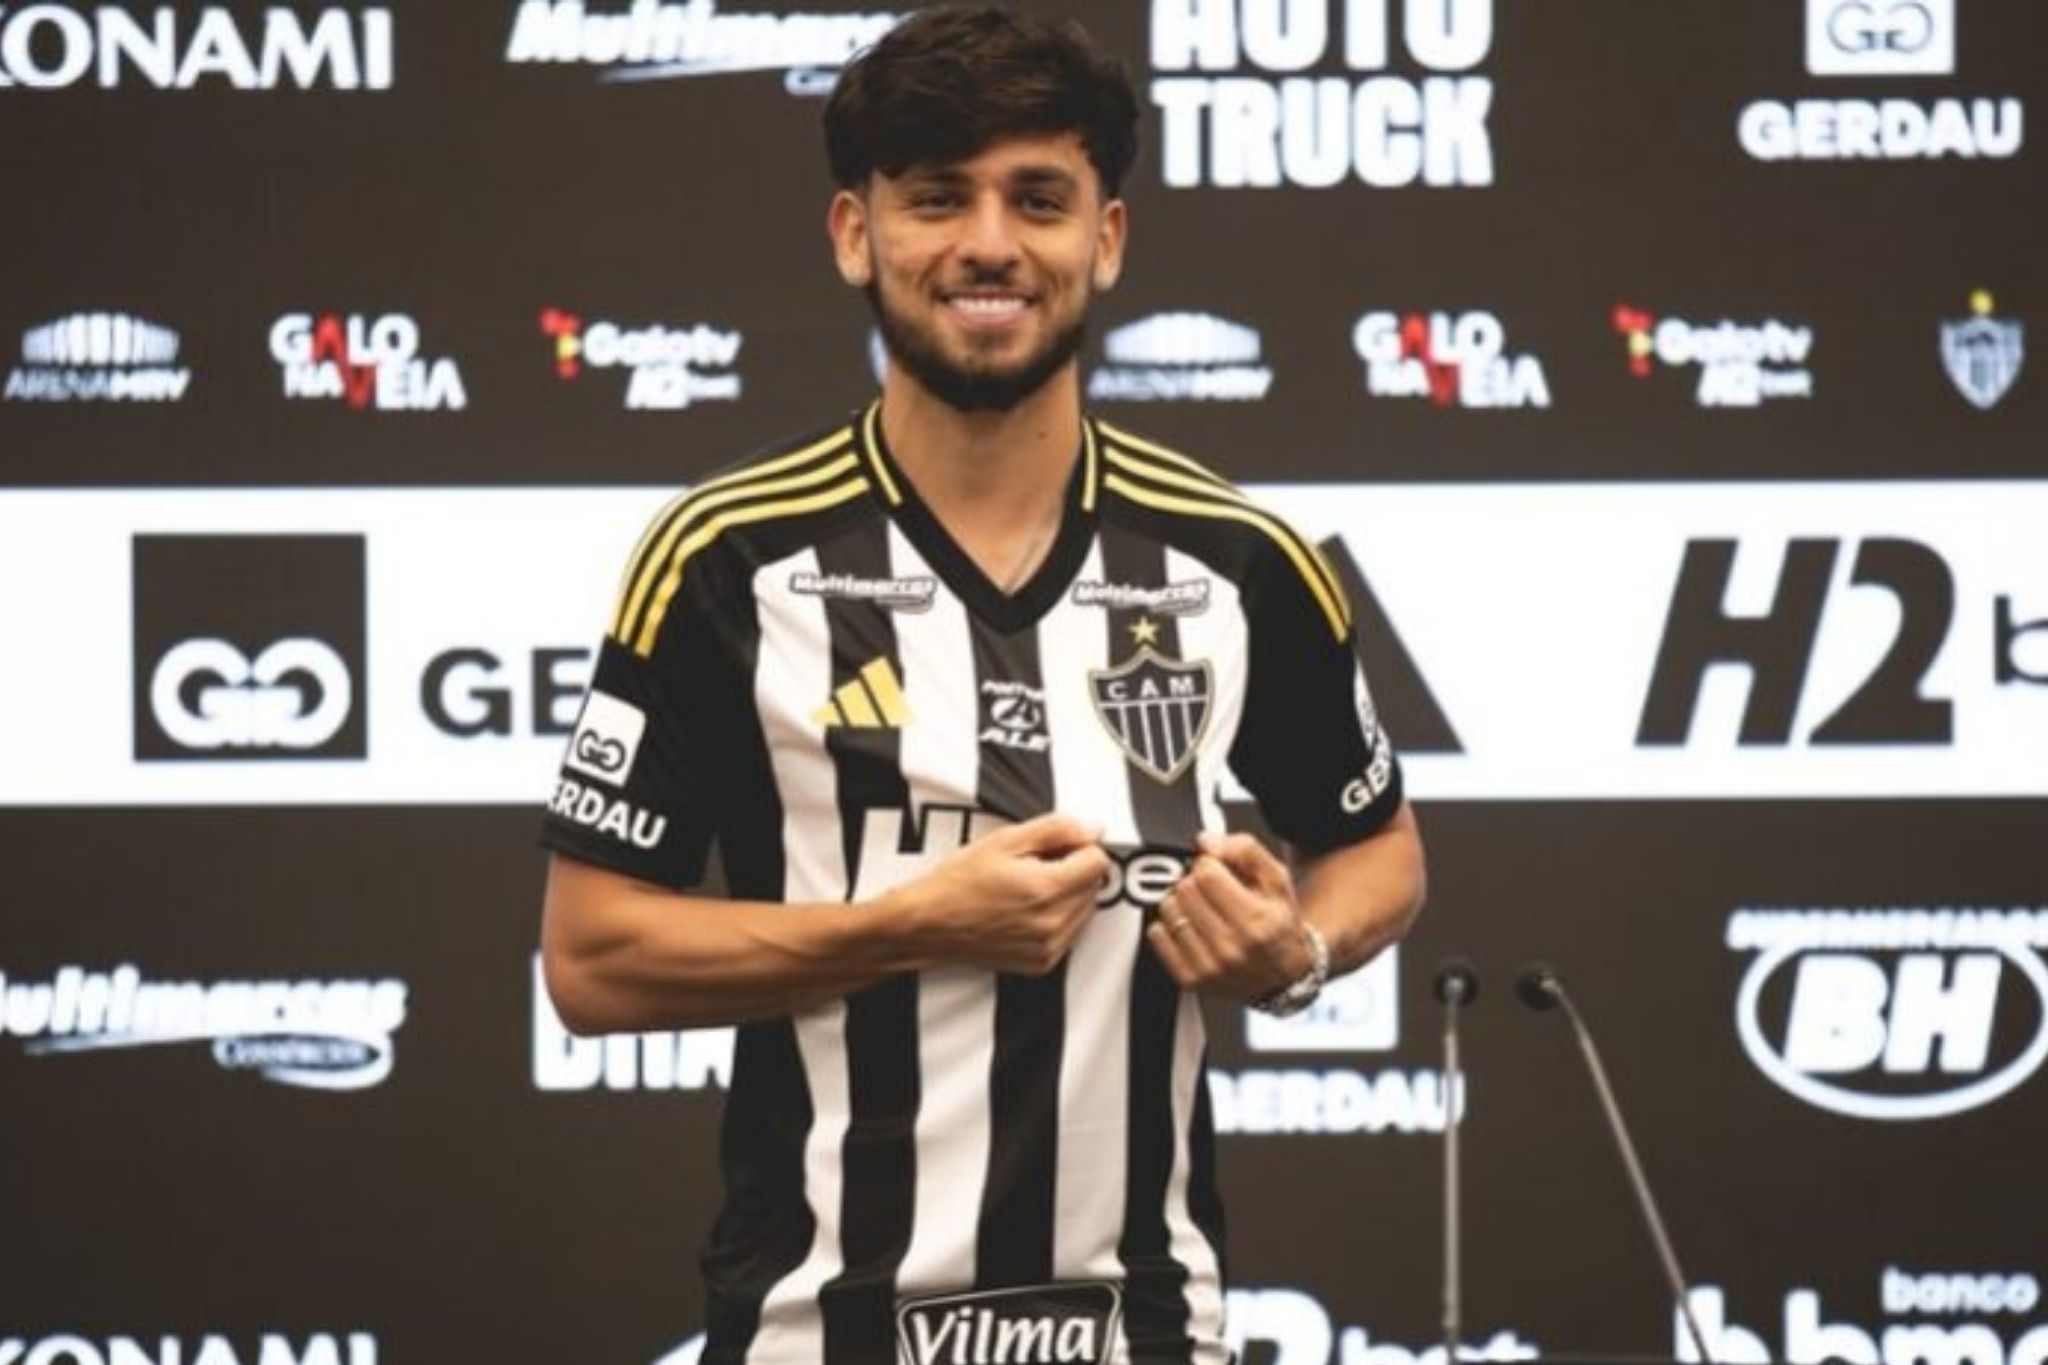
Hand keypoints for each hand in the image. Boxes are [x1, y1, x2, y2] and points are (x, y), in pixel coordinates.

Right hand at [886, 812, 1110, 975]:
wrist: (928, 925)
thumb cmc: (958, 883)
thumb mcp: (1004, 841)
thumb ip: (1056, 829)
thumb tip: (1093, 829)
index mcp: (1046, 889)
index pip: (1099, 862)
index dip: (1079, 847)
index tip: (1056, 847)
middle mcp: (1053, 924)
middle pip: (1094, 886)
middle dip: (1072, 870)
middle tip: (1034, 866)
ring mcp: (1049, 948)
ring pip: (1085, 910)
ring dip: (1067, 895)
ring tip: (1027, 889)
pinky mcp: (1042, 963)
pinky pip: (1071, 933)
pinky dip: (1057, 918)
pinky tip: (1026, 910)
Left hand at [1147, 829, 1312, 1002]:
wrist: (1286, 976)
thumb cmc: (1279, 926)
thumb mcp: (1277, 880)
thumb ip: (1245, 850)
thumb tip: (1206, 842)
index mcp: (1256, 920)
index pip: (1206, 873)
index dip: (1208, 863)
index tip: (1216, 868)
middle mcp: (1232, 947)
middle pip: (1185, 890)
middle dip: (1195, 881)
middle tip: (1210, 889)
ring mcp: (1209, 966)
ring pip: (1169, 910)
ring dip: (1180, 902)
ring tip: (1201, 908)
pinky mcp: (1191, 979)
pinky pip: (1156, 935)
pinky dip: (1167, 925)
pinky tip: (1189, 926)